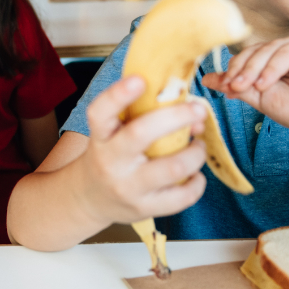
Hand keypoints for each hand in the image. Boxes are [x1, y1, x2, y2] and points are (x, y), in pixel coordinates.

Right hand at [78, 75, 208, 224]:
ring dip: (195, 153)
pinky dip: (197, 183)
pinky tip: (195, 174)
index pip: (100, 113)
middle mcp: (111, 162)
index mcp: (101, 137)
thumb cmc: (110, 156)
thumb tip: (191, 108)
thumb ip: (140, 115)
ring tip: (198, 145)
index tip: (139, 79)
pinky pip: (182, 197)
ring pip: (171, 168)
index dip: (118, 95)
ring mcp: (128, 188)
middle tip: (198, 110)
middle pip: (140, 134)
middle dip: (176, 117)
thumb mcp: (111, 133)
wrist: (90, 199)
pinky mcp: (145, 208)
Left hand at [202, 35, 288, 144]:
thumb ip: (239, 87)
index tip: (220, 87)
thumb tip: (208, 79)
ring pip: (267, 50)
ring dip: (253, 69)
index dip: (231, 71)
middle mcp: (282, 50)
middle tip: (231, 87)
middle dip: (239, 69)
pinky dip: (273, 68)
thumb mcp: (263, 100)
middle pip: (252, 51)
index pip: (244, 58)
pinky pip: (286, 54)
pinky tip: (265, 85)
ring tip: (247, 87)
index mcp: (270, 60)